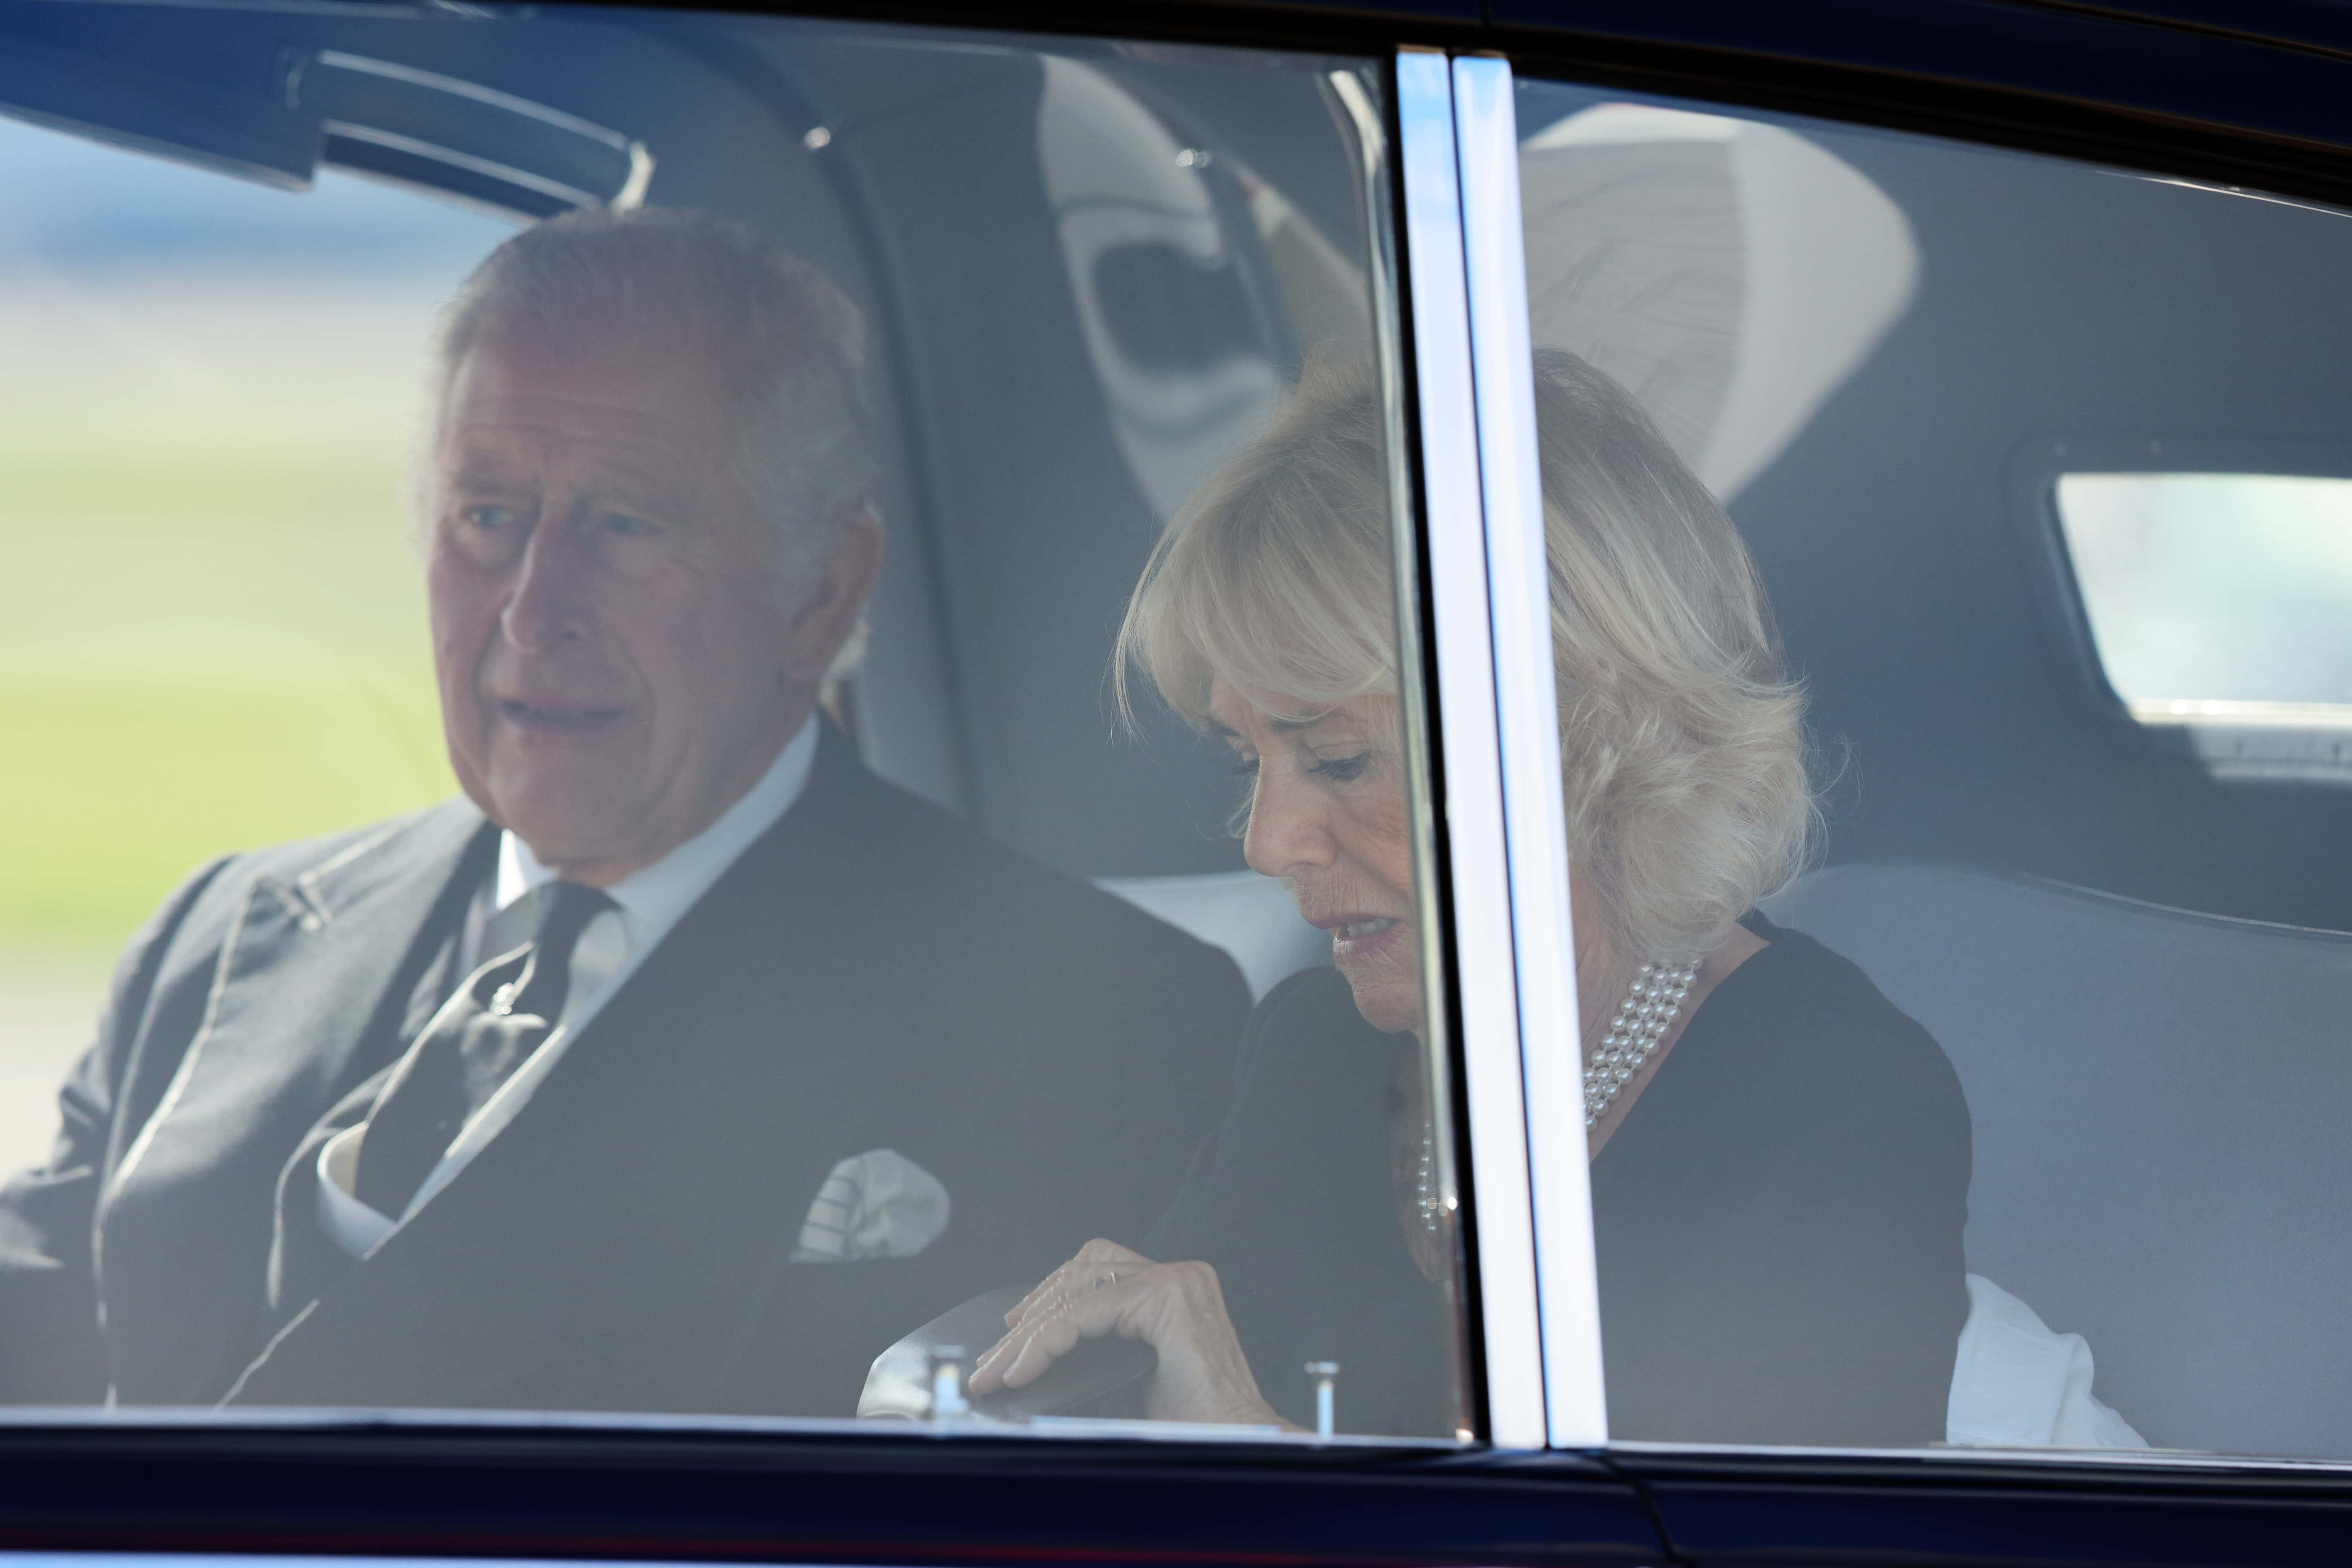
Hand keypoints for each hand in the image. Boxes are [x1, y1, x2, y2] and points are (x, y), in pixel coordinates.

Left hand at [968, 1239, 1294, 1428]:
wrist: (1237, 1443)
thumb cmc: (1194, 1423)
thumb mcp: (1133, 1375)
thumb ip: (1097, 1354)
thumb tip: (1036, 1359)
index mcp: (1173, 1288)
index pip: (1094, 1270)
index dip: (1048, 1298)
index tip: (1012, 1333)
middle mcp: (1176, 1274)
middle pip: (1079, 1271)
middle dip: (1030, 1313)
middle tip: (993, 1357)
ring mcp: (1174, 1280)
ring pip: (1075, 1288)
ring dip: (1029, 1330)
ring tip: (997, 1368)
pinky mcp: (1166, 1297)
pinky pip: (1084, 1312)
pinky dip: (1046, 1341)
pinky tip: (1021, 1369)